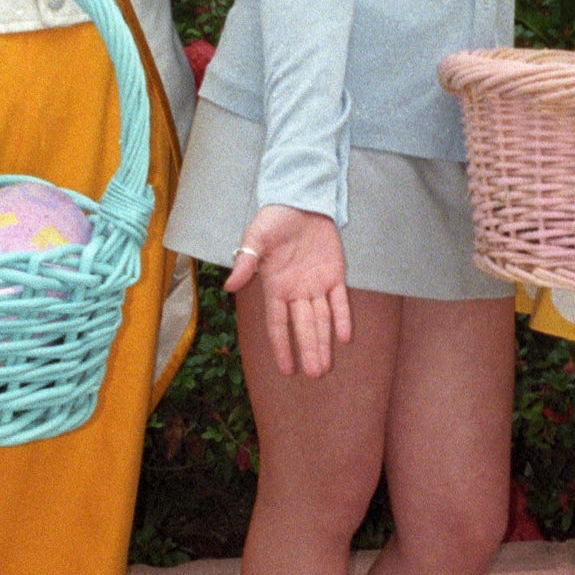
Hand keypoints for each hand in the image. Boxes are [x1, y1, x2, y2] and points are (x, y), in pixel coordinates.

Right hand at [225, 203, 352, 378]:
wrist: (299, 200)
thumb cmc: (273, 220)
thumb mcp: (255, 238)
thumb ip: (245, 262)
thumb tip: (229, 286)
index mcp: (275, 287)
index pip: (278, 324)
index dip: (282, 346)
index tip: (286, 369)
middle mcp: (296, 291)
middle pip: (303, 326)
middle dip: (308, 350)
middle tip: (314, 374)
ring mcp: (316, 284)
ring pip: (321, 319)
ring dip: (324, 342)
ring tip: (325, 367)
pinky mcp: (334, 274)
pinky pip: (339, 300)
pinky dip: (342, 318)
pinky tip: (344, 338)